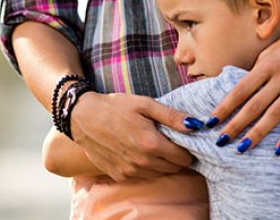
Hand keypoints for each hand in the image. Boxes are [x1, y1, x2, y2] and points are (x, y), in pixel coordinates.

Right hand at [70, 91, 193, 181]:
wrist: (83, 117)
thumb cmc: (115, 106)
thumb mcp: (144, 104)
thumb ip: (171, 116)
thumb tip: (196, 125)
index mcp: (151, 144)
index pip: (184, 157)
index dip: (188, 148)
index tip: (184, 139)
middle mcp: (142, 162)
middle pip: (174, 168)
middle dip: (176, 155)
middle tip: (169, 139)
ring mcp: (130, 171)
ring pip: (159, 173)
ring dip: (162, 162)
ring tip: (152, 143)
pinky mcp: (119, 175)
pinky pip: (142, 175)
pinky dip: (146, 166)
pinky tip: (137, 150)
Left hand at [209, 18, 279, 153]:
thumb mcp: (269, 53)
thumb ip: (256, 72)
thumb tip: (241, 91)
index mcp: (266, 66)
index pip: (240, 91)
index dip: (224, 107)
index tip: (211, 120)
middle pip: (254, 106)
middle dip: (236, 124)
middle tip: (221, 140)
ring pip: (275, 115)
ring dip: (257, 133)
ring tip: (242, 148)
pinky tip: (279, 149)